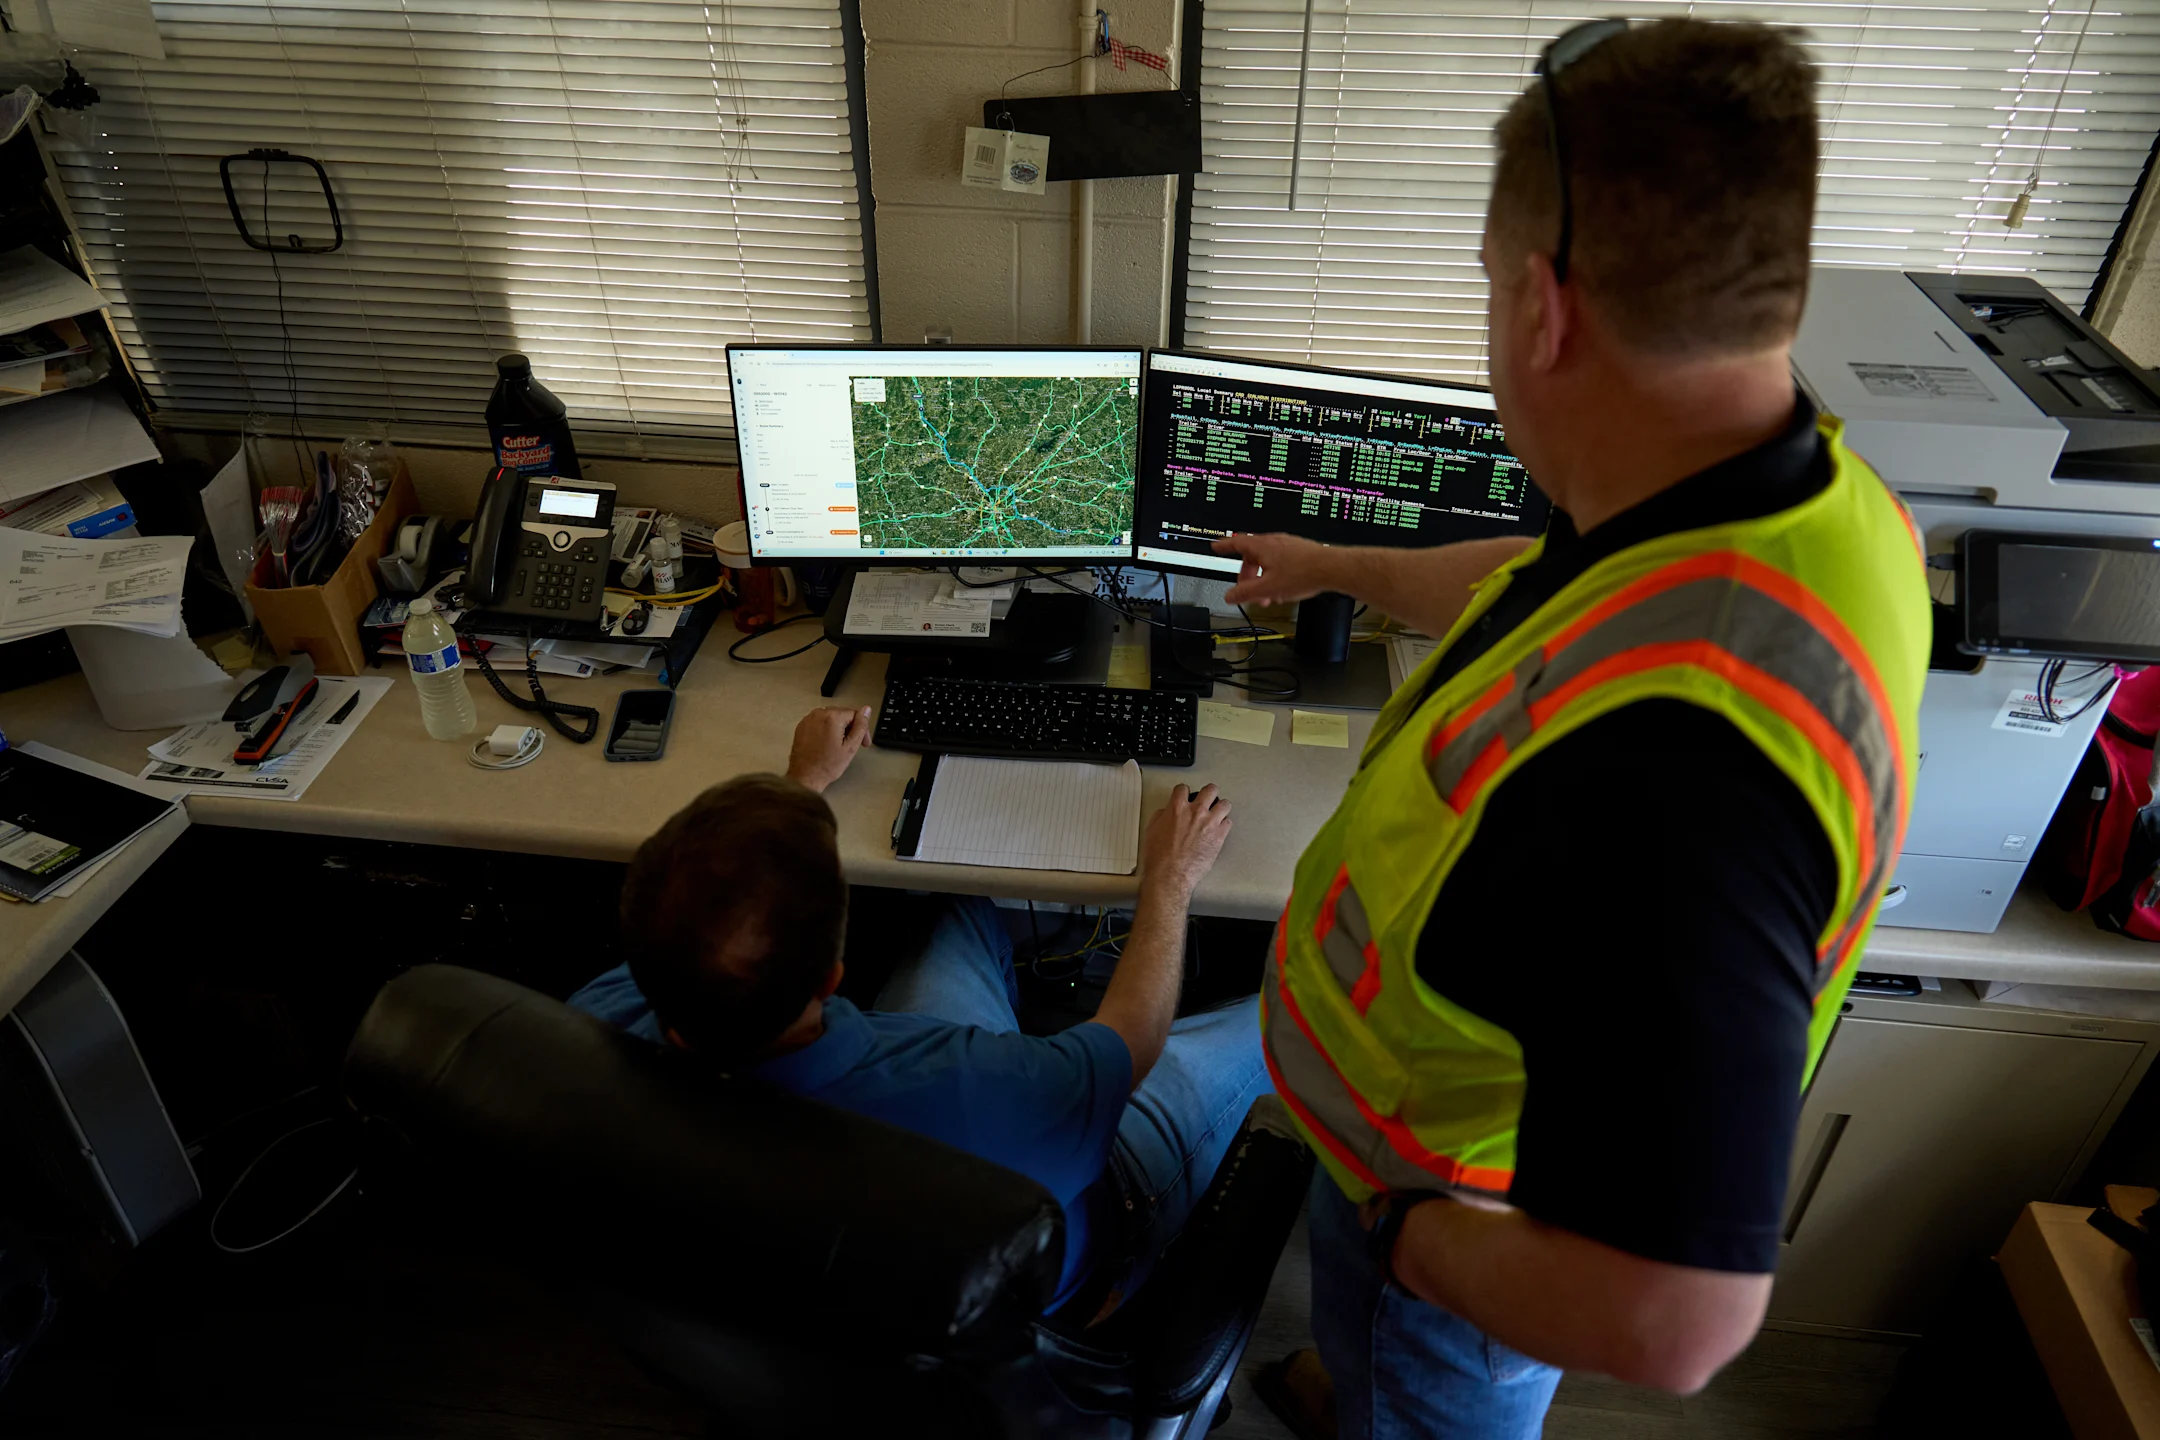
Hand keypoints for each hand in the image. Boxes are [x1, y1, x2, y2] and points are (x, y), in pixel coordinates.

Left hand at [786, 705, 871, 791]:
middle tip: (852, 745)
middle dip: (850, 728)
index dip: (862, 728)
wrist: (805, 777)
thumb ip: (860, 726)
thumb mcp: (850, 747)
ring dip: (838, 728)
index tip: (863, 741)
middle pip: (842, 714)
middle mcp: (819, 714)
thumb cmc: (826, 766)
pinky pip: (819, 722)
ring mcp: (808, 719)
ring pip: (831, 717)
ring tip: (838, 745)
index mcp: (832, 717)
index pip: (855, 714)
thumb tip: (866, 710)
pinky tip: (826, 743)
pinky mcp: (802, 726)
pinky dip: (825, 730)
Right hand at [1141, 783, 1232, 899]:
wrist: (1170, 875)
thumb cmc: (1160, 857)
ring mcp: (1210, 823)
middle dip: (1208, 793)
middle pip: (1210, 790)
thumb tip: (1167, 812)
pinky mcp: (1219, 836)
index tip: (1185, 796)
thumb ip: (1161, 816)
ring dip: (1220, 808)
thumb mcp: (1151, 830)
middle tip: (1207, 798)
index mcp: (1177, 808)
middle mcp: (1196, 812)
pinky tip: (1219, 829)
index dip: (1184, 792)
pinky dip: (1224, 825)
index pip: (1183, 788)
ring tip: (1217, 813)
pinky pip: (1228, 823)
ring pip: (1225, 804)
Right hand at [1214, 533, 1339, 606]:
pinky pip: (1280, 561)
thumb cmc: (1303, 573)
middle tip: (1247, 591)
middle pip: (1252, 556)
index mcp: (1262, 547)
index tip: (1217, 546)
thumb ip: (1245, 593)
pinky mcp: (1300, 551)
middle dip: (1248, 576)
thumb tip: (1230, 595)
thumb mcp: (1267, 588)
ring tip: (1268, 595)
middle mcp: (1274, 542)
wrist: (1332, 568)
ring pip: (1267, 561)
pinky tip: (1283, 588)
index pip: (1236, 543)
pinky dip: (1276, 574)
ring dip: (1263, 578)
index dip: (1224, 546)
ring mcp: (1288, 545)